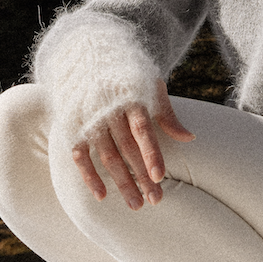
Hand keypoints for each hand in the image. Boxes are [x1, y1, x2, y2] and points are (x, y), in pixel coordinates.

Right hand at [73, 81, 194, 208]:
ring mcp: (89, 120)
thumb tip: (190, 138)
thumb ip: (166, 114)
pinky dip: (89, 176)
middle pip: (127, 148)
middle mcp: (108, 110)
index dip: (151, 153)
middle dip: (141, 176)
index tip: (159, 176)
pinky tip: (102, 196)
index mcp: (130, 98)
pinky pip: (79, 155)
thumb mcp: (149, 87)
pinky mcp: (73, 127)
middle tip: (155, 200)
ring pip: (106, 156)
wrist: (86, 56)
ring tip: (136, 204)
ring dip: (121, 182)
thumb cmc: (127, 78)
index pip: (142, 129)